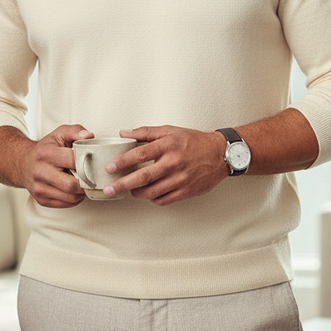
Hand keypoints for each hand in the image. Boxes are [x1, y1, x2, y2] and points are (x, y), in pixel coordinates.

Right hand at [21, 124, 93, 208]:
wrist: (23, 163)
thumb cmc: (46, 148)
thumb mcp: (59, 133)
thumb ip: (76, 131)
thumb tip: (89, 136)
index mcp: (46, 154)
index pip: (73, 161)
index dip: (87, 162)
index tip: (93, 161)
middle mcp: (40, 172)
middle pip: (72, 184)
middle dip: (86, 182)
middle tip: (93, 176)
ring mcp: (39, 188)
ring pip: (70, 197)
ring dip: (82, 192)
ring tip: (85, 183)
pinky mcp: (41, 200)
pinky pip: (65, 204)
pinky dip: (75, 199)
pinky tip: (75, 189)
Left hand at [104, 125, 226, 205]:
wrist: (220, 154)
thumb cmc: (194, 141)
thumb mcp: (170, 130)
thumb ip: (146, 132)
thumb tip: (124, 133)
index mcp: (168, 145)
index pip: (141, 153)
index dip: (123, 161)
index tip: (110, 167)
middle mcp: (173, 162)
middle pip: (143, 176)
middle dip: (123, 184)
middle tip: (110, 188)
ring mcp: (180, 179)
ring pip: (152, 191)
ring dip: (137, 193)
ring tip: (129, 190)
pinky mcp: (186, 191)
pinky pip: (164, 200)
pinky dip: (153, 199)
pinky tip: (148, 194)